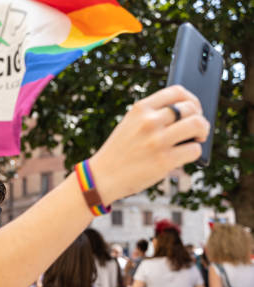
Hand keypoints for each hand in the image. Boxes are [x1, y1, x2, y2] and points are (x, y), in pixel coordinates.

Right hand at [89, 85, 209, 203]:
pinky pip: (194, 150)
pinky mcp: (164, 161)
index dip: (191, 99)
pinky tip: (185, 155)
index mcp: (140, 109)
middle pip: (191, 108)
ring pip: (197, 125)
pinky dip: (194, 152)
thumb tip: (188, 113)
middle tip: (196, 128)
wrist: (102, 177)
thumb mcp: (130, 124)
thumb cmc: (120, 152)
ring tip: (197, 139)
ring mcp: (157, 141)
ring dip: (203, 132)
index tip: (193, 109)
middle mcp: (149, 121)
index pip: (177, 91)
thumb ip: (153, 115)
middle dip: (199, 117)